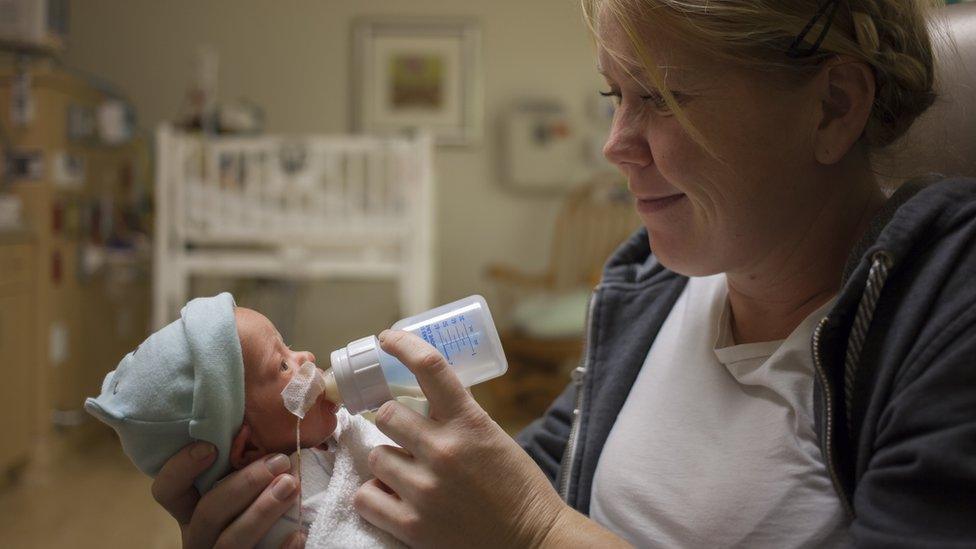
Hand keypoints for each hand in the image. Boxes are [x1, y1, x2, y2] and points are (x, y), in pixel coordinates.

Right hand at [152, 442, 304, 548]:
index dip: (181, 468)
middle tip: (279, 462)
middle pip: (207, 513)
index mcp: (191, 510)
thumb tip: (258, 419)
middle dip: (243, 485)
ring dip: (261, 512)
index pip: (167, 490)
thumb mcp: (240, 482)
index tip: (211, 447)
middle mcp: (199, 535)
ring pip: (230, 541)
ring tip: (291, 486)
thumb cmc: (258, 501)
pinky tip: (298, 533)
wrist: (269, 541)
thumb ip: (242, 460)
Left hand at [353, 330, 570, 547]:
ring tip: (407, 474)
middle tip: (402, 434)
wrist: (532, 543)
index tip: (387, 338)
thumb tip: (422, 399)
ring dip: (387, 462)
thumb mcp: (493, 438)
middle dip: (392, 422)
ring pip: (375, 456)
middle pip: (387, 414)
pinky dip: (376, 497)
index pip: (430, 367)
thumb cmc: (516, 489)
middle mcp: (445, 451)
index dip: (402, 344)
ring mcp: (426, 490)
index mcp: (470, 423)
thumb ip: (458, 419)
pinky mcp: (413, 527)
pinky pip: (366, 497)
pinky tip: (394, 498)